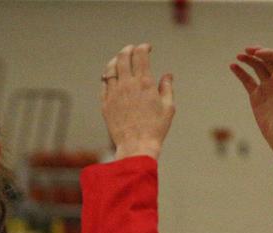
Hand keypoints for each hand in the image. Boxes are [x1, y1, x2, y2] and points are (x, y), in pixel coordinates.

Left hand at [101, 44, 174, 160]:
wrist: (136, 146)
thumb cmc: (155, 128)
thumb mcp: (168, 107)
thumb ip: (167, 88)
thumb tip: (167, 75)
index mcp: (144, 83)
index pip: (140, 54)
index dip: (143, 47)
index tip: (147, 48)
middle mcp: (127, 85)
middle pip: (123, 57)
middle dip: (128, 49)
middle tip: (132, 49)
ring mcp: (114, 94)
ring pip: (110, 68)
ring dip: (116, 60)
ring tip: (120, 59)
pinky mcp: (105, 104)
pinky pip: (104, 84)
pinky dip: (108, 76)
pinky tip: (112, 77)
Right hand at [230, 47, 272, 157]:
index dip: (268, 54)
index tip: (256, 53)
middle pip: (267, 61)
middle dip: (257, 53)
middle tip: (246, 50)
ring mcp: (266, 88)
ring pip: (257, 69)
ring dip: (248, 61)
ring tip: (238, 56)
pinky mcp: (256, 96)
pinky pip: (247, 81)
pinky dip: (241, 73)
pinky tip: (233, 66)